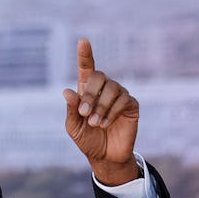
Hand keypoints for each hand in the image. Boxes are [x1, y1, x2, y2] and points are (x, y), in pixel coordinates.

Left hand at [63, 39, 139, 185]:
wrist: (104, 156)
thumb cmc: (87, 139)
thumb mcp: (73, 127)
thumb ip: (71, 110)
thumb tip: (67, 91)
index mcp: (86, 91)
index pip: (86, 68)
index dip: (85, 54)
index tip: (83, 41)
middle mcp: (104, 89)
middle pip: (98, 76)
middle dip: (89, 94)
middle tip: (84, 113)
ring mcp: (119, 95)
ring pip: (112, 89)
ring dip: (100, 106)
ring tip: (95, 123)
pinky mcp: (131, 105)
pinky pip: (123, 100)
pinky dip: (111, 112)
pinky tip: (105, 124)